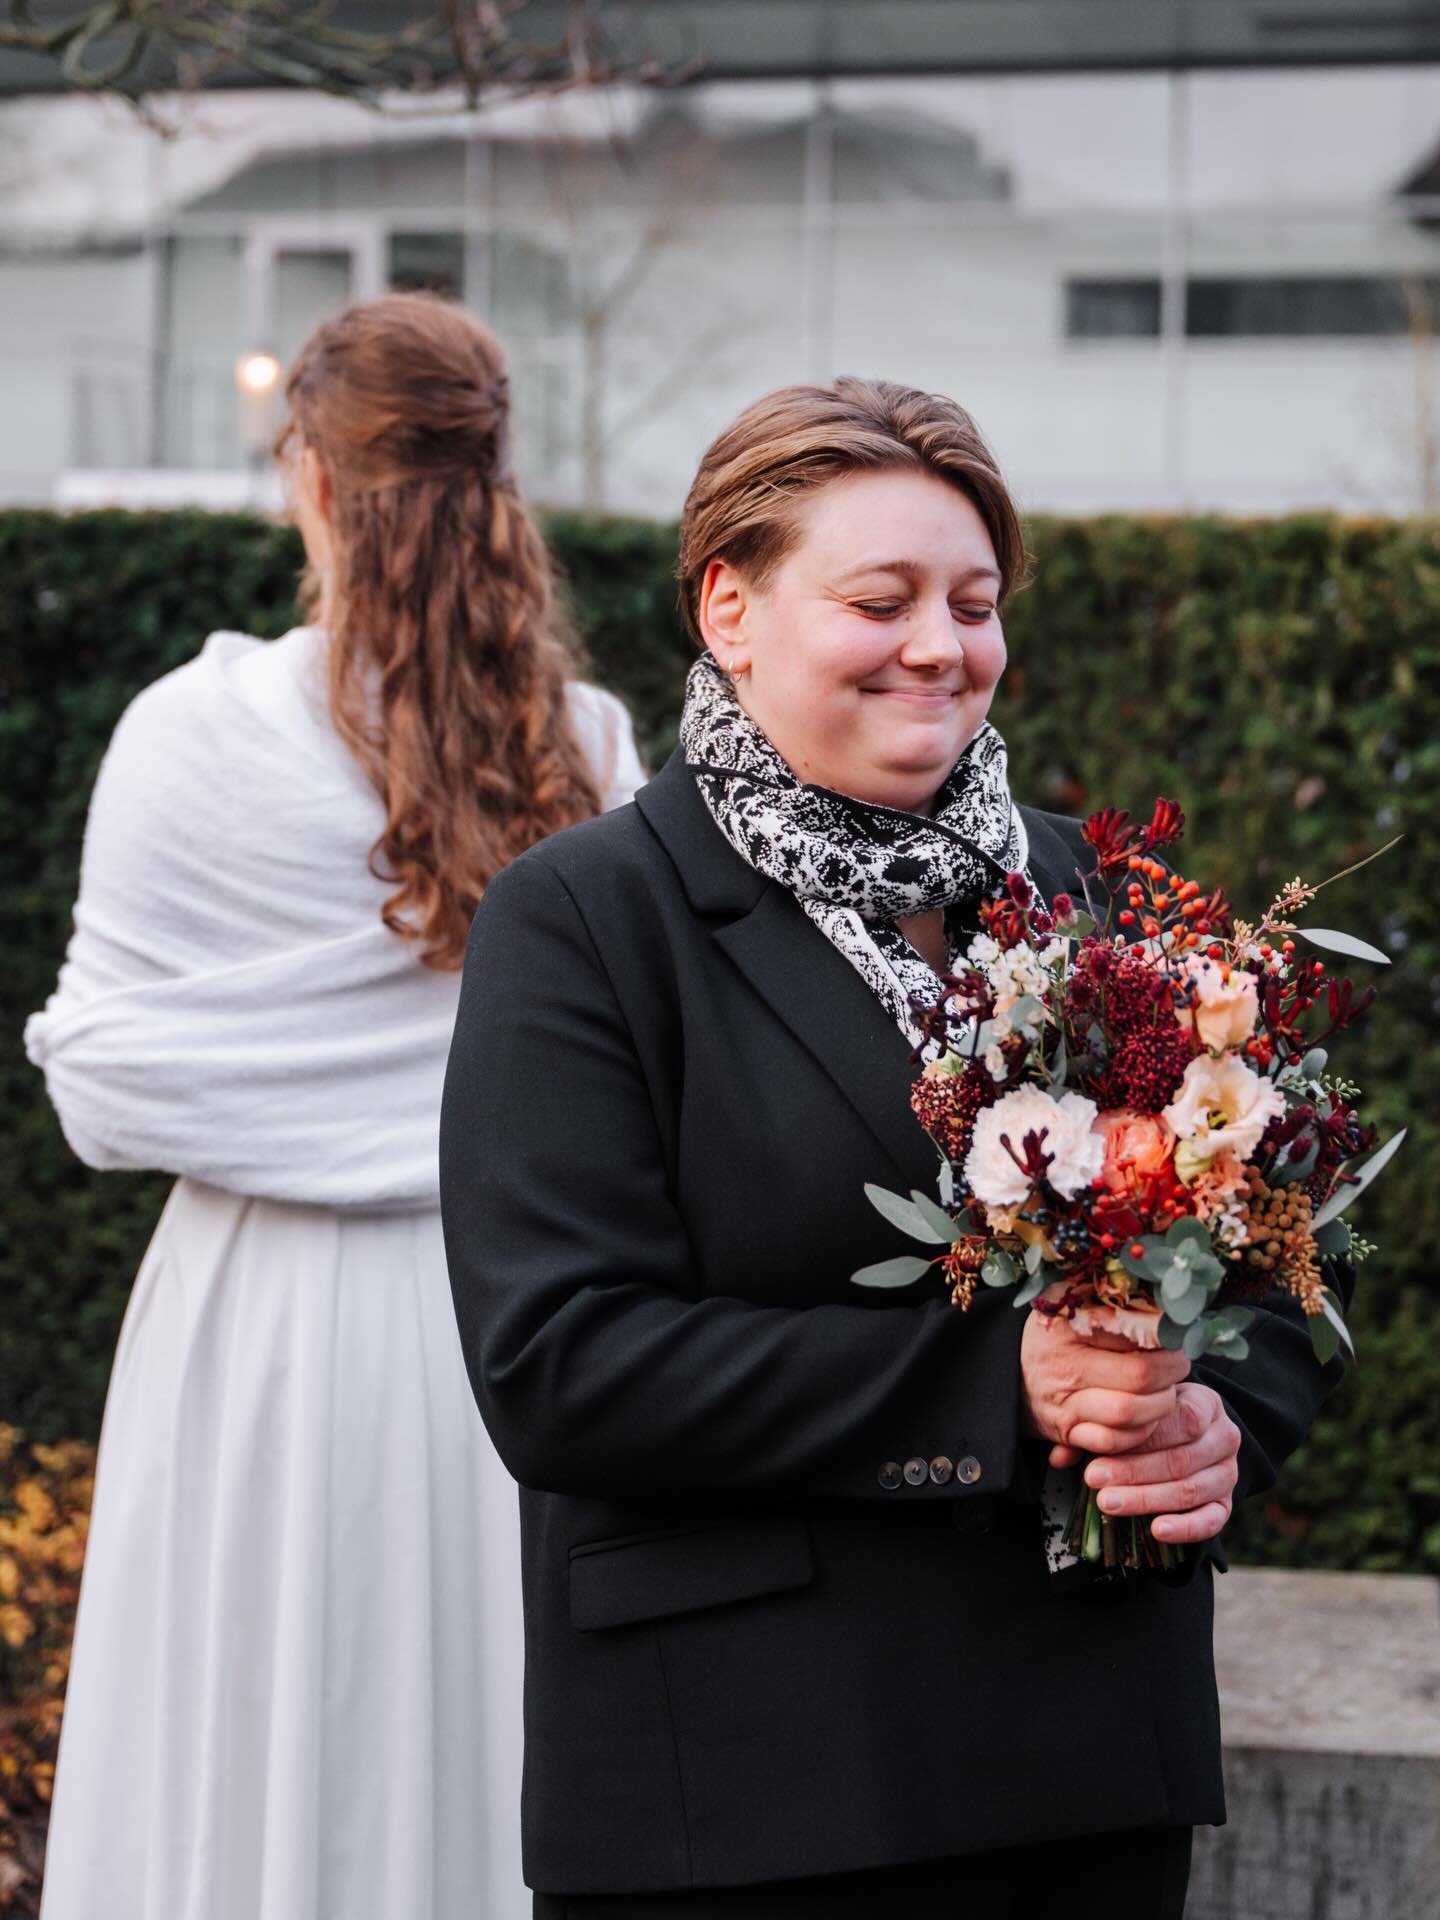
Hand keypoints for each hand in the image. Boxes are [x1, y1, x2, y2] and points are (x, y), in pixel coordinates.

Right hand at [1020, 1312, 1190, 1458]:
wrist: (1004, 1370)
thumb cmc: (1052, 1334)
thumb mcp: (1071, 1304)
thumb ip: (1111, 1300)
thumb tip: (1163, 1303)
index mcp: (1067, 1327)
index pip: (1133, 1331)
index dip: (1166, 1336)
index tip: (1177, 1335)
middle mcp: (1065, 1367)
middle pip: (1139, 1375)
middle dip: (1172, 1372)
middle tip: (1179, 1364)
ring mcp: (1065, 1404)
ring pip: (1130, 1413)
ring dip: (1161, 1405)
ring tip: (1165, 1391)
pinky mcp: (1067, 1432)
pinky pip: (1113, 1442)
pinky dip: (1139, 1434)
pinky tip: (1146, 1418)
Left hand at [1080, 1384, 1240, 1545]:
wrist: (1190, 1436)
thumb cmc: (1154, 1420)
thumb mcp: (1134, 1411)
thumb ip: (1101, 1427)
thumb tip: (1060, 1455)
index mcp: (1205, 1403)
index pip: (1180, 1419)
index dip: (1140, 1438)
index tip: (1100, 1449)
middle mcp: (1224, 1436)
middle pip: (1180, 1458)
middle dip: (1133, 1471)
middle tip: (1094, 1479)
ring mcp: (1228, 1472)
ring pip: (1190, 1489)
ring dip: (1146, 1499)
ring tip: (1108, 1502)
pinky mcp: (1226, 1503)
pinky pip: (1211, 1521)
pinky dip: (1184, 1528)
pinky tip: (1156, 1530)